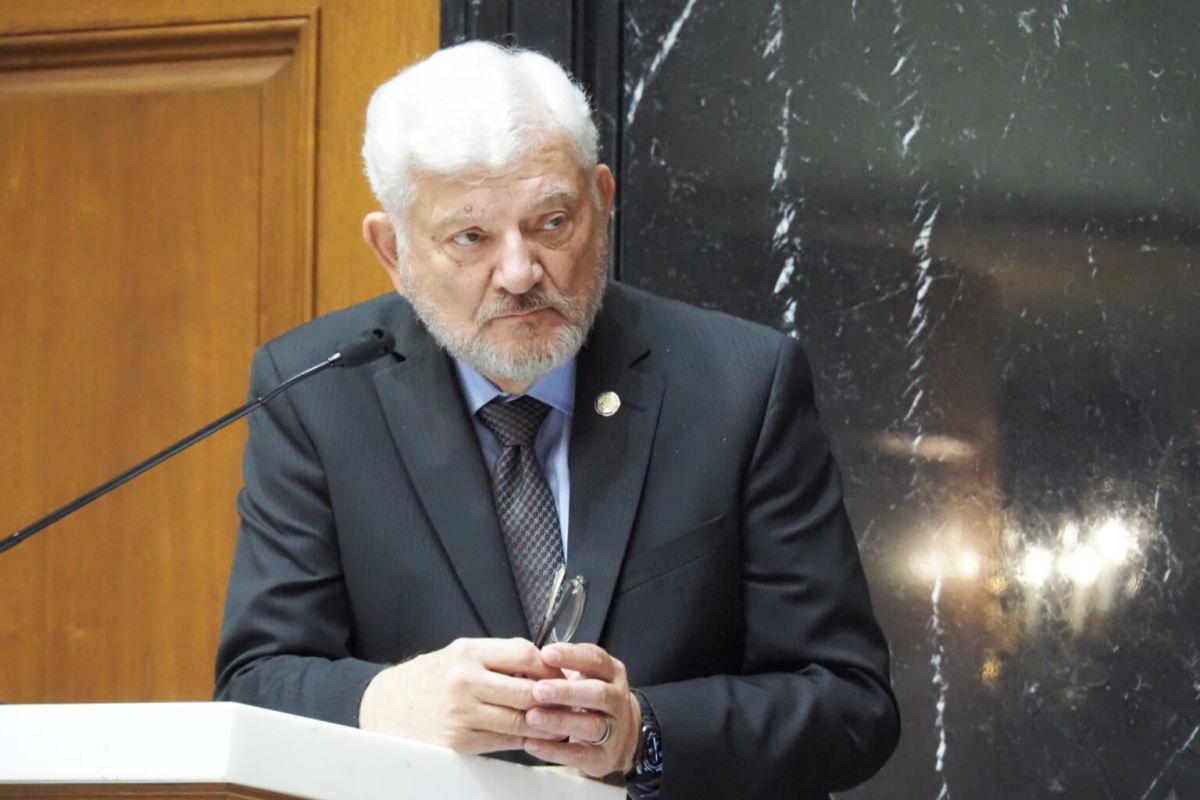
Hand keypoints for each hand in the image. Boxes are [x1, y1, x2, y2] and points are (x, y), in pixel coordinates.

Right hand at [359, 637, 564, 753]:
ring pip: (521, 720)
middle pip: (528, 690)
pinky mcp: (459, 742)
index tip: (562, 673)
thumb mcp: (459, 654)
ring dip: (547, 723)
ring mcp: (462, 714)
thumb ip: (497, 656)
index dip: (551, 666)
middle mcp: (465, 682)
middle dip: (555, 698)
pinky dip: (525, 740)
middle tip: (573, 701)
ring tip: (563, 722)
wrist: (385, 705)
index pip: (525, 655)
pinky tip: (536, 736)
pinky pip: (504, 742)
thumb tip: (543, 665)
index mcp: (468, 653)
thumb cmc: (429, 678)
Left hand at [522, 643, 641, 777]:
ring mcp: (616, 730)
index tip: (546, 654)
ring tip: (532, 717)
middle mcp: (617, 700)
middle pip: (598, 693)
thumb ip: (564, 667)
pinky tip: (532, 743)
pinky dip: (555, 750)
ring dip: (560, 721)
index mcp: (612, 674)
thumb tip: (529, 659)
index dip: (572, 656)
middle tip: (538, 690)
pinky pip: (580, 755)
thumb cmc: (592, 699)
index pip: (596, 660)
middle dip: (567, 692)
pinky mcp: (605, 757)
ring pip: (591, 725)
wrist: (621, 735)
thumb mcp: (586, 675)